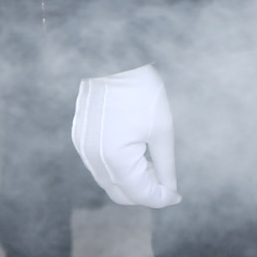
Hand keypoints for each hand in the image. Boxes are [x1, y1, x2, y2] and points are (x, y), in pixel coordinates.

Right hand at [71, 64, 179, 207]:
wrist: (112, 58)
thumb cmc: (141, 91)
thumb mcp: (161, 130)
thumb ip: (165, 167)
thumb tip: (170, 191)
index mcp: (116, 157)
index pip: (140, 194)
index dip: (161, 198)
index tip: (177, 195)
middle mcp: (94, 158)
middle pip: (121, 194)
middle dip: (145, 192)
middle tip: (165, 181)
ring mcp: (83, 149)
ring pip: (109, 181)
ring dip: (131, 180)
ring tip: (152, 163)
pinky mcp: (79, 138)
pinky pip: (99, 165)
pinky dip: (117, 167)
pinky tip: (134, 152)